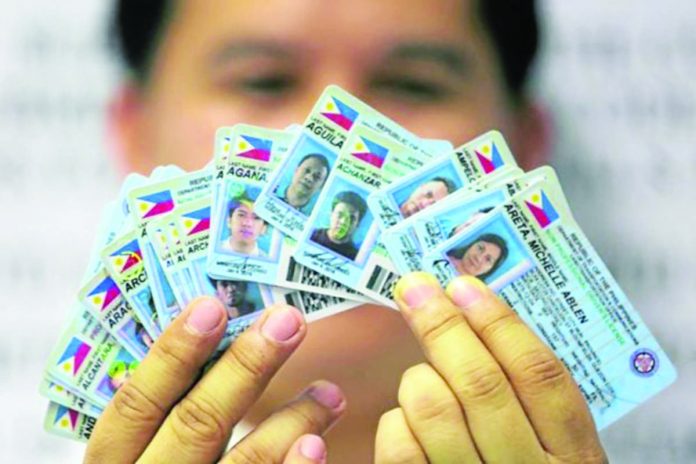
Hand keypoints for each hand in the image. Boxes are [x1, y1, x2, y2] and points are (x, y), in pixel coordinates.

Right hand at [85, 297, 344, 462]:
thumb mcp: (147, 451)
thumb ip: (171, 411)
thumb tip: (221, 336)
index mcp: (114, 463)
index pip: (135, 405)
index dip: (172, 354)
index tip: (212, 306)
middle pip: (196, 425)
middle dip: (245, 367)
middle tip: (288, 322)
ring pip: (243, 463)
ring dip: (292, 420)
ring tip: (330, 392)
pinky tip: (316, 447)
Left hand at [375, 273, 606, 463]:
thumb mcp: (554, 452)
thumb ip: (529, 400)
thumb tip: (477, 317)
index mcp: (574, 459)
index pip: (541, 375)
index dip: (499, 323)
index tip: (465, 286)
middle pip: (482, 385)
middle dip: (442, 326)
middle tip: (416, 288)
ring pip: (434, 409)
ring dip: (420, 377)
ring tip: (423, 376)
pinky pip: (400, 447)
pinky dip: (396, 420)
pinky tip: (406, 419)